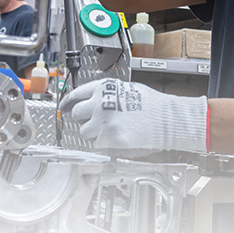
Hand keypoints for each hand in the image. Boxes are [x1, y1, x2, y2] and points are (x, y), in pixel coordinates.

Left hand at [60, 79, 207, 156]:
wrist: (168, 119)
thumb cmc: (153, 104)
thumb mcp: (127, 89)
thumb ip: (107, 94)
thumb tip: (93, 101)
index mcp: (103, 88)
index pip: (76, 94)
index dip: (68, 102)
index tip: (65, 107)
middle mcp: (99, 103)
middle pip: (76, 114)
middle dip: (85, 119)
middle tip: (97, 122)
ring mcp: (103, 122)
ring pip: (85, 132)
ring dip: (95, 133)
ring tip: (113, 130)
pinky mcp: (109, 138)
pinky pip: (97, 144)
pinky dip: (105, 144)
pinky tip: (119, 138)